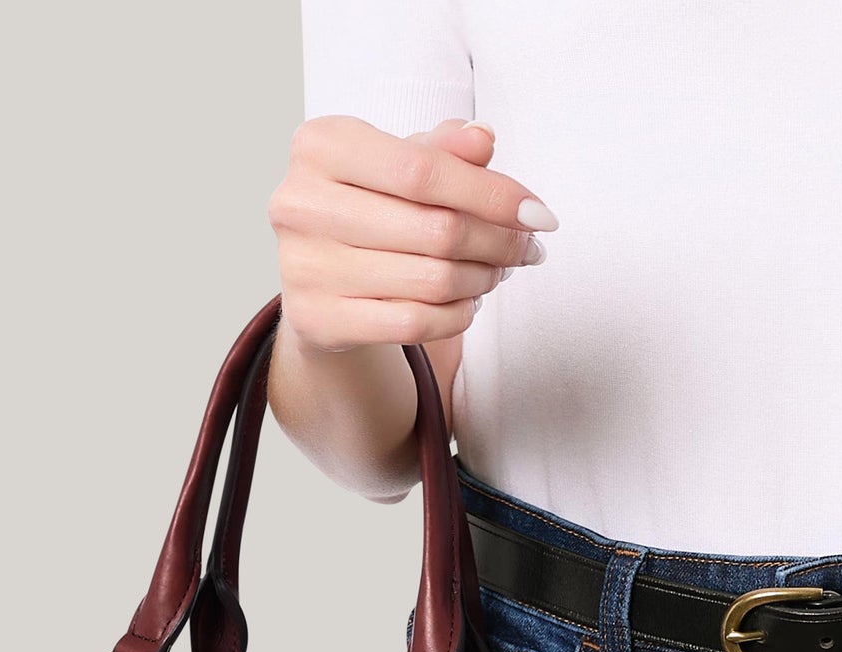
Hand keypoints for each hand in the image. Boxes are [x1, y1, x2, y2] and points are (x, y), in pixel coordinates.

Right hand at [269, 115, 557, 352]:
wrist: (317, 281)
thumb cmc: (368, 209)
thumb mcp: (402, 167)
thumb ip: (443, 151)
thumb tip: (483, 138)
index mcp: (321, 145)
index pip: (425, 171)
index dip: (493, 195)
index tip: (540, 215)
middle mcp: (301, 202)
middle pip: (436, 229)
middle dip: (499, 243)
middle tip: (527, 250)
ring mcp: (303, 265)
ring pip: (432, 280)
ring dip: (482, 280)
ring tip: (497, 273)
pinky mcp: (316, 320)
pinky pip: (414, 323)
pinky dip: (456, 316)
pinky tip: (468, 303)